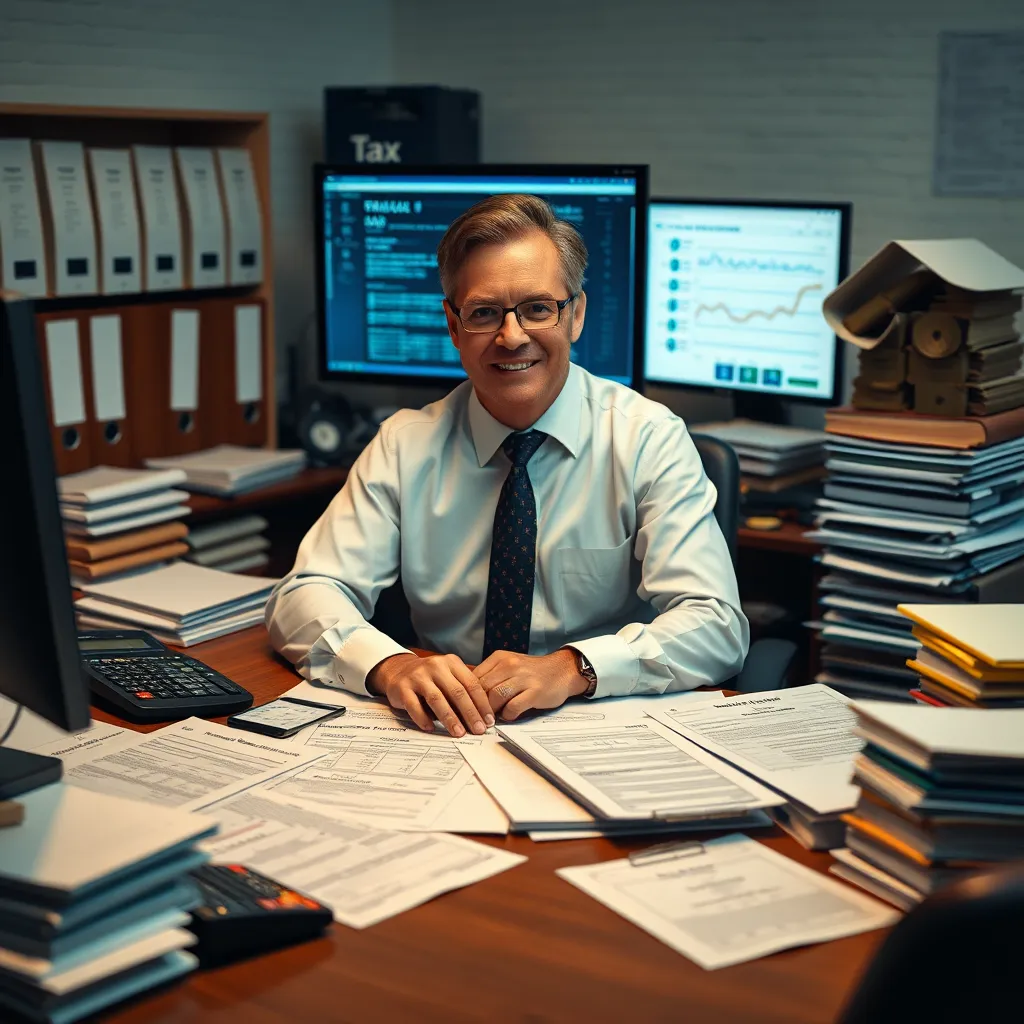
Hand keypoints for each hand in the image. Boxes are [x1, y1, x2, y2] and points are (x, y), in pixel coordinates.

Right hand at [366, 653, 494, 736]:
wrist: (398, 669)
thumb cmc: (430, 678)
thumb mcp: (448, 676)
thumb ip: (463, 690)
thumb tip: (482, 717)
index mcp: (451, 663)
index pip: (471, 684)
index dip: (482, 704)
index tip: (489, 721)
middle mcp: (435, 666)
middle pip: (457, 692)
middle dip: (470, 713)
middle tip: (478, 730)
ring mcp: (417, 676)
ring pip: (437, 699)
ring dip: (450, 718)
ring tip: (459, 733)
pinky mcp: (402, 687)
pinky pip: (414, 705)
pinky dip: (423, 718)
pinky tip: (431, 728)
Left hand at [475, 649, 587, 721]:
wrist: (562, 670)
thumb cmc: (531, 672)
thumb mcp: (508, 665)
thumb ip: (489, 675)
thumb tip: (464, 691)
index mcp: (499, 658)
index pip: (473, 677)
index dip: (466, 695)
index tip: (462, 709)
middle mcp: (509, 665)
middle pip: (482, 688)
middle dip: (476, 707)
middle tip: (474, 719)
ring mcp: (523, 677)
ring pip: (495, 696)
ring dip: (491, 712)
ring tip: (491, 720)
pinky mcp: (535, 691)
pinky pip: (513, 706)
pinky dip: (508, 715)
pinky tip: (509, 715)